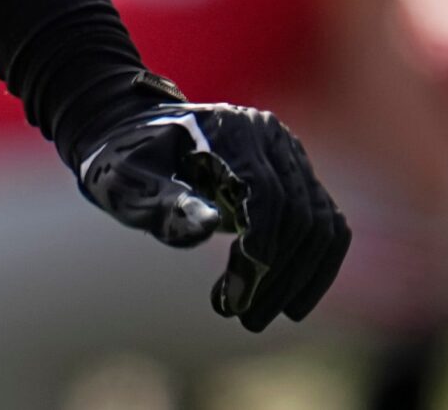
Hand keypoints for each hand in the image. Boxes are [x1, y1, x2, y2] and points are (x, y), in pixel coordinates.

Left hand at [76, 75, 351, 330]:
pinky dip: (311, 268)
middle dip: (277, 275)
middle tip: (246, 318)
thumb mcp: (125, 182)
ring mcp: (288, 157)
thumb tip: (207, 228)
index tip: (238, 297)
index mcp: (230, 130)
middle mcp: (270, 137)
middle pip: (299, 214)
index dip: (261, 248)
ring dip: (298, 279)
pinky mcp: (296, 179)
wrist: (131, 135)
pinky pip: (323, 227)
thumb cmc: (123, 160)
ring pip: (321, 225)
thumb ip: (163, 204)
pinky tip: (287, 302)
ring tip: (258, 315)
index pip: (267, 193)